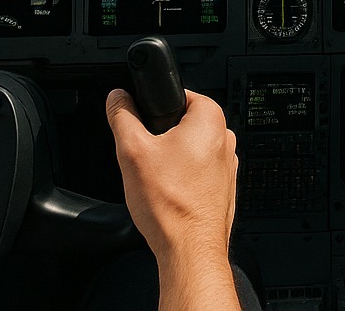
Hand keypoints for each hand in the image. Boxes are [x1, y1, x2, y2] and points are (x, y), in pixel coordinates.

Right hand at [105, 88, 240, 310]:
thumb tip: (117, 97)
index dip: (153, 111)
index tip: (143, 129)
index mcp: (211, 118)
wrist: (189, 248)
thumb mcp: (132, 151)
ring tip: (158, 182)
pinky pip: (195, 173)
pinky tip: (168, 195)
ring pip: (186, 151)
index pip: (178, 95)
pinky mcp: (222, 186)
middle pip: (180, 125)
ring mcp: (227, 164)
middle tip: (147, 161)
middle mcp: (225, 138)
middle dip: (159, 140)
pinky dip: (180, 180)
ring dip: (169, 162)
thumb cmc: (170, 205)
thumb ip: (122, 116)